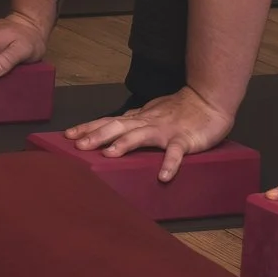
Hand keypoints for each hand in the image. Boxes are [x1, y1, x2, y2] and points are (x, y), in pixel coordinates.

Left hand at [64, 85, 233, 181]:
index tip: (68, 135)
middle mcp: (147, 123)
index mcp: (138, 119)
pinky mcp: (185, 140)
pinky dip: (170, 163)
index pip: (108, 121)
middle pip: (118, 127)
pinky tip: (163, 176)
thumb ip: (133, 121)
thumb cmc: (179, 109)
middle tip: (79, 145)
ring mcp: (166, 131)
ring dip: (124, 144)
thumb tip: (113, 126)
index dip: (89, 127)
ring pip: (141, 136)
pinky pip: (176, 152)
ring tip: (108, 154)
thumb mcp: (151, 113)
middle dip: (97, 135)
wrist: (209, 100)